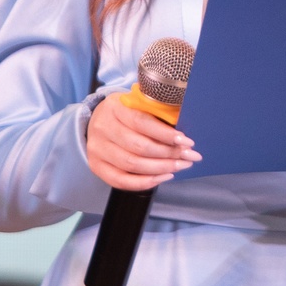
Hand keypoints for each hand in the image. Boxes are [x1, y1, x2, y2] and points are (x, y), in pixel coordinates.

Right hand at [85, 93, 199, 190]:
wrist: (98, 120)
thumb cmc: (125, 112)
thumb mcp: (138, 103)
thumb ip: (157, 113)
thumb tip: (183, 134)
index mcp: (114, 107)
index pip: (142, 122)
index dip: (166, 134)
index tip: (187, 141)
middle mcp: (103, 128)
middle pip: (139, 146)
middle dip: (169, 153)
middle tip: (189, 156)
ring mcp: (97, 149)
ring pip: (132, 165)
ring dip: (161, 168)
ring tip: (181, 165)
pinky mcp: (96, 166)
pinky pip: (122, 181)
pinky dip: (145, 182)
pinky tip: (163, 177)